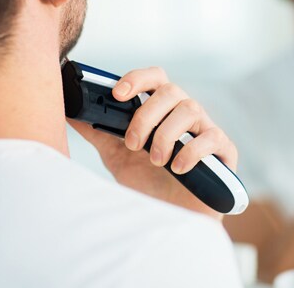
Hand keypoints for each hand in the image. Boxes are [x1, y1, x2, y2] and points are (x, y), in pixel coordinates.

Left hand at [68, 67, 237, 219]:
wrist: (173, 216)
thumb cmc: (149, 182)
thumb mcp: (118, 156)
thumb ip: (100, 133)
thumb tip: (70, 113)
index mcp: (162, 110)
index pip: (155, 78)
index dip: (137, 79)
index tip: (117, 94)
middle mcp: (184, 114)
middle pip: (171, 91)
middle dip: (147, 115)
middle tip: (133, 144)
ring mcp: (205, 129)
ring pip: (191, 109)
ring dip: (167, 135)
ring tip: (156, 161)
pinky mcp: (223, 150)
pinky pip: (213, 137)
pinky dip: (192, 151)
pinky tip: (178, 169)